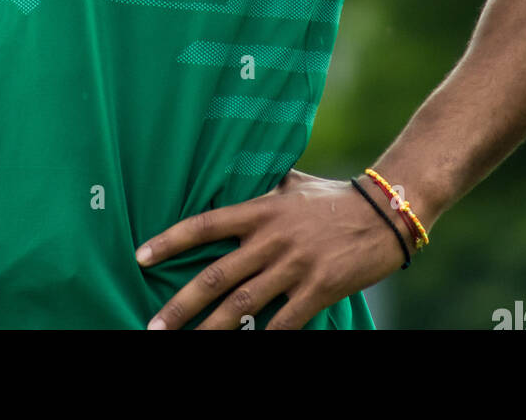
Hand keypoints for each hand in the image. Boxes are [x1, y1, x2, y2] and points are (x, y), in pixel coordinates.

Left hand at [135, 170, 404, 329]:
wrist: (384, 212)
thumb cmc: (334, 196)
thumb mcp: (291, 183)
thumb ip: (262, 187)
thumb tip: (236, 177)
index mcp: (260, 210)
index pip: (204, 224)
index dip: (170, 241)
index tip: (141, 257)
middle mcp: (270, 238)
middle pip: (216, 276)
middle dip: (181, 305)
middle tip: (154, 324)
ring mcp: (294, 265)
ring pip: (243, 305)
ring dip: (212, 329)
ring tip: (187, 343)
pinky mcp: (318, 289)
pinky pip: (284, 322)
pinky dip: (263, 339)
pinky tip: (248, 347)